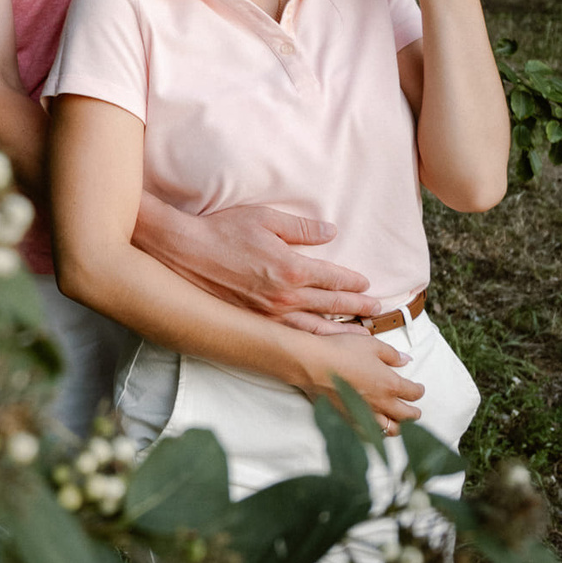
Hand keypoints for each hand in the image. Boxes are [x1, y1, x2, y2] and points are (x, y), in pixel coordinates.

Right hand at [137, 203, 380, 335]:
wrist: (184, 251)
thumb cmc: (223, 230)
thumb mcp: (265, 218)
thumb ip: (301, 227)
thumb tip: (330, 232)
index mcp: (292, 267)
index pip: (333, 277)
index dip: (353, 281)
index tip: (366, 284)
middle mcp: (285, 296)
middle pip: (331, 304)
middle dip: (357, 307)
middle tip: (376, 310)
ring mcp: (270, 313)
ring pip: (316, 327)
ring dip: (341, 330)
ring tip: (360, 335)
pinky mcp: (255, 321)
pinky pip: (291, 335)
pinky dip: (312, 340)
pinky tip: (320, 344)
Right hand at [295, 333, 425, 435]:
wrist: (313, 364)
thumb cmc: (341, 351)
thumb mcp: (371, 344)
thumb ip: (391, 354)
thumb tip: (406, 359)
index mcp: (390, 384)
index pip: (413, 393)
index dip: (419, 391)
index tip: (418, 388)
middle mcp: (381, 403)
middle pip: (407, 416)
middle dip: (415, 414)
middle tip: (415, 411)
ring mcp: (365, 413)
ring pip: (390, 429)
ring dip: (398, 426)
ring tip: (398, 422)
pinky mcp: (349, 418)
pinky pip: (368, 433)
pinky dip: (376, 432)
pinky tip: (375, 427)